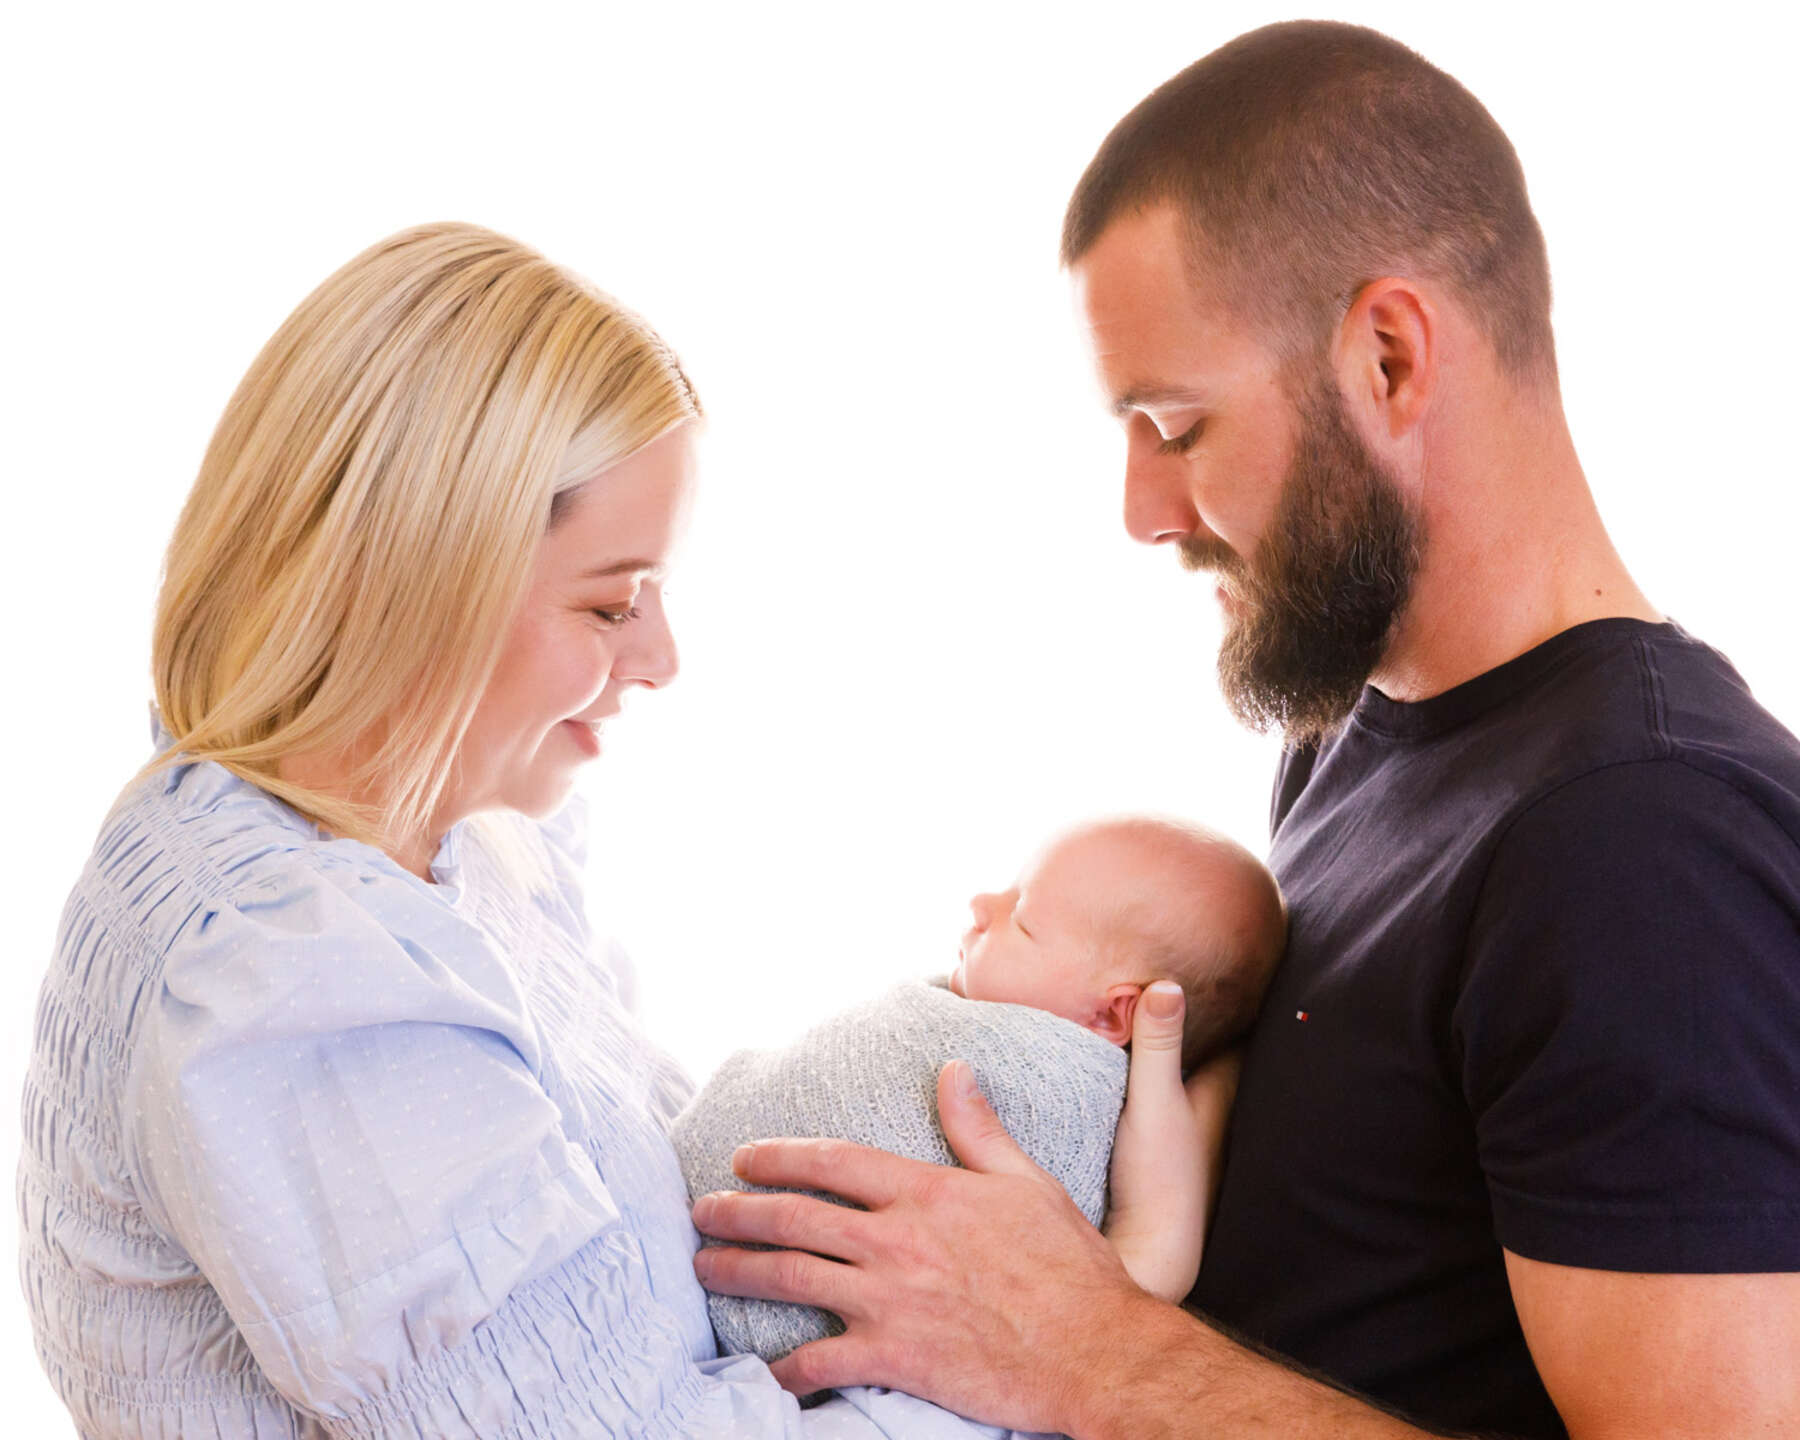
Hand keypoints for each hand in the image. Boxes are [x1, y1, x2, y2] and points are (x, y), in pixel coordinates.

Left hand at [689, 1059, 1155, 1433]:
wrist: (1094, 1350)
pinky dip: (786, 1368)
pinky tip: (765, 1371)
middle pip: (795, 1218)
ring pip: (791, 1279)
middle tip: (702, 1213)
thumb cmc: (1069, 1267)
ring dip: (739, 1272)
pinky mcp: (894, 1357)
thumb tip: (954, 1069)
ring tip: (705, 1269)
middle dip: (738, 1213)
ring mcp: (889, 1300)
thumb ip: (978, 1128)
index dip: (780, 1155)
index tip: (745, 1157)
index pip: (833, 1161)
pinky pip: (820, 1361)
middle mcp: (896, 1240)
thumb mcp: (1027, 1181)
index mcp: (925, 1192)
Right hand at [1103, 982, 1239, 1301]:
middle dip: (1209, 1015)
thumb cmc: (1160, 1178)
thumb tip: (1167, 984)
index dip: (1242, 996)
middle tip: (1193, 964)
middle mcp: (1213, 1108)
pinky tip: (1133, 1062)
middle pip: (1217, 1048)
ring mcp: (1190, 1130)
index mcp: (1222, 1091)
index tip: (1240, 956)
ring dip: (1181, 1045)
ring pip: (1193, 1074)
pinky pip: (1167, 1093)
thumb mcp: (1153, 1102)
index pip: (1243, 1031)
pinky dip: (1159, 1073)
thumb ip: (1158, 1046)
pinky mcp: (1164, 1147)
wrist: (1148, 1249)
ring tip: (1160, 1000)